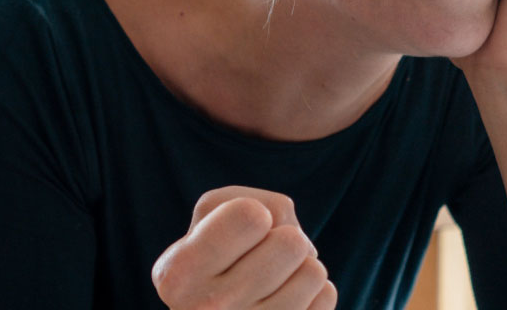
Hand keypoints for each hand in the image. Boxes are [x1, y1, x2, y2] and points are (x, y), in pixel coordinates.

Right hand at [151, 186, 337, 309]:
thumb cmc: (209, 262)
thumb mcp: (200, 228)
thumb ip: (240, 207)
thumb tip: (292, 236)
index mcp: (180, 272)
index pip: (251, 215)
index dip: (254, 212)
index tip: (241, 230)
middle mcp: (210, 307)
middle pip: (291, 241)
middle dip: (284, 238)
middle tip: (263, 257)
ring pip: (313, 270)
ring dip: (300, 267)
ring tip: (274, 280)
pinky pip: (326, 296)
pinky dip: (314, 292)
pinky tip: (287, 300)